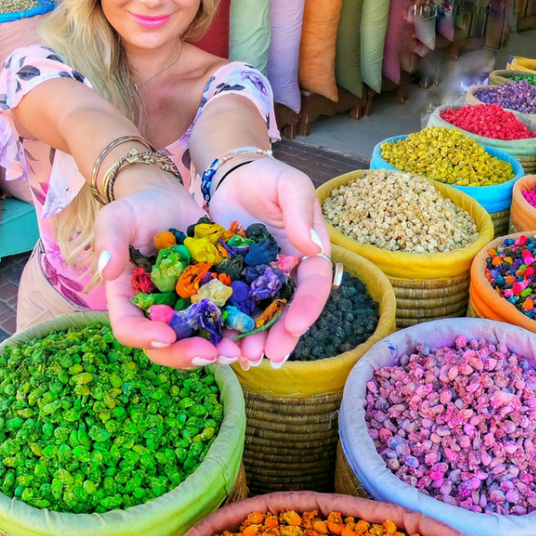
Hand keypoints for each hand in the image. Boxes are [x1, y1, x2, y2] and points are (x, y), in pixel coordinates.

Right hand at [95, 178, 242, 368]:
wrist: (169, 200)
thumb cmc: (137, 209)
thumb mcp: (118, 218)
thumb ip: (110, 240)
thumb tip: (107, 270)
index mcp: (128, 300)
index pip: (128, 328)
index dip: (144, 337)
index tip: (165, 335)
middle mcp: (156, 311)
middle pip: (165, 346)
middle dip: (185, 354)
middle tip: (209, 354)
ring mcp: (185, 308)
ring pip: (197, 339)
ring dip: (215, 350)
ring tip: (235, 350)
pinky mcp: (211, 298)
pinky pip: (223, 320)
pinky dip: (236, 329)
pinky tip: (252, 330)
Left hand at [208, 157, 331, 367]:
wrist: (230, 177)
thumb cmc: (266, 178)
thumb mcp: (289, 185)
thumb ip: (300, 211)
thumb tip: (314, 247)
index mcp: (309, 254)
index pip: (315, 285)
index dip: (307, 308)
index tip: (294, 327)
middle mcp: (288, 274)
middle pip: (289, 311)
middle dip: (280, 337)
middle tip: (267, 356)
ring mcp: (261, 282)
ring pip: (261, 317)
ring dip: (254, 340)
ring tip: (242, 358)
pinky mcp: (235, 284)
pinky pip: (234, 310)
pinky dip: (229, 329)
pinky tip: (220, 345)